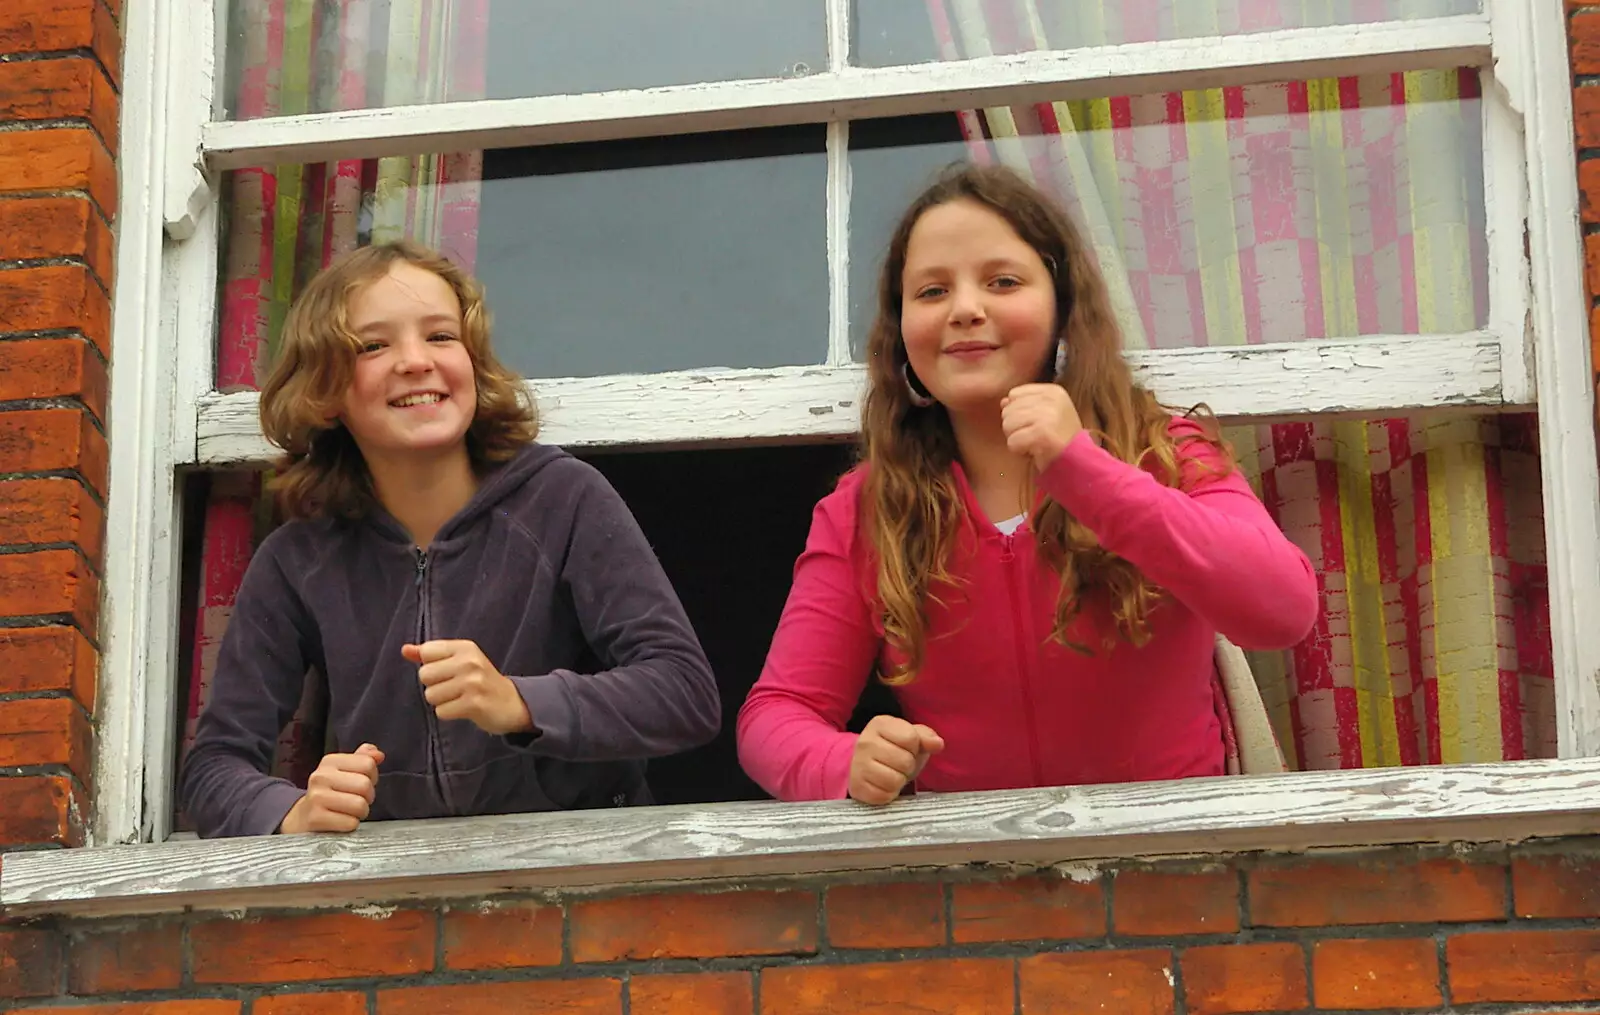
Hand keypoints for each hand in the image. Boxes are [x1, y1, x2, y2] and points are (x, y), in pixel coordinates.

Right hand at [279, 743, 383, 833]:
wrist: (303, 818)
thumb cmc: (331, 793)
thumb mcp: (344, 771)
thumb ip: (363, 759)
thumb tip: (379, 755)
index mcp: (330, 761)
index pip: (368, 763)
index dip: (372, 777)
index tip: (360, 784)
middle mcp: (320, 776)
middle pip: (365, 785)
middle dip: (367, 797)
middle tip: (356, 800)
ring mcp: (316, 797)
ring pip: (360, 805)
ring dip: (360, 812)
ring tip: (349, 811)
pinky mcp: (315, 818)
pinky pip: (351, 823)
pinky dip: (351, 825)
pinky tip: (340, 822)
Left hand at [403, 639, 532, 734]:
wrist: (512, 703)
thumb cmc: (480, 681)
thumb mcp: (459, 661)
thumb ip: (431, 655)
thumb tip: (405, 649)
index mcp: (465, 647)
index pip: (426, 651)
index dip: (431, 665)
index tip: (448, 671)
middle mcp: (469, 661)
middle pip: (424, 674)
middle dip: (434, 685)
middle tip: (454, 687)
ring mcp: (472, 682)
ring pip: (431, 695)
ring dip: (442, 701)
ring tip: (459, 698)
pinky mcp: (474, 704)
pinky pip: (441, 711)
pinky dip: (449, 713)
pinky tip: (464, 709)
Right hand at [848, 715, 944, 804]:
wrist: (865, 765)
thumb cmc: (893, 749)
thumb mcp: (911, 738)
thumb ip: (926, 737)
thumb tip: (938, 743)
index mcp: (880, 724)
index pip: (911, 738)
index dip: (915, 747)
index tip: (906, 748)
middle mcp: (865, 741)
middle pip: (904, 761)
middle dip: (907, 766)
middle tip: (899, 765)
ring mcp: (858, 764)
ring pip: (894, 780)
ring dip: (898, 781)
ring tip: (891, 774)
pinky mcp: (857, 786)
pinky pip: (883, 796)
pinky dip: (888, 794)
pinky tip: (883, 785)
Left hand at [1001, 383, 1083, 471]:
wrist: (1079, 462)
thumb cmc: (1059, 438)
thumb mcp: (1045, 414)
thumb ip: (1023, 404)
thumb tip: (1003, 402)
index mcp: (1052, 390)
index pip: (1014, 394)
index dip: (1019, 412)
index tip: (1035, 424)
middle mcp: (1051, 399)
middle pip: (1008, 410)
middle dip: (1016, 428)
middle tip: (1035, 436)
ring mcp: (1047, 415)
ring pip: (1007, 425)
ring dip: (1017, 439)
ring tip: (1035, 443)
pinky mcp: (1042, 434)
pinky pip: (1012, 442)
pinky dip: (1019, 451)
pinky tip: (1034, 451)